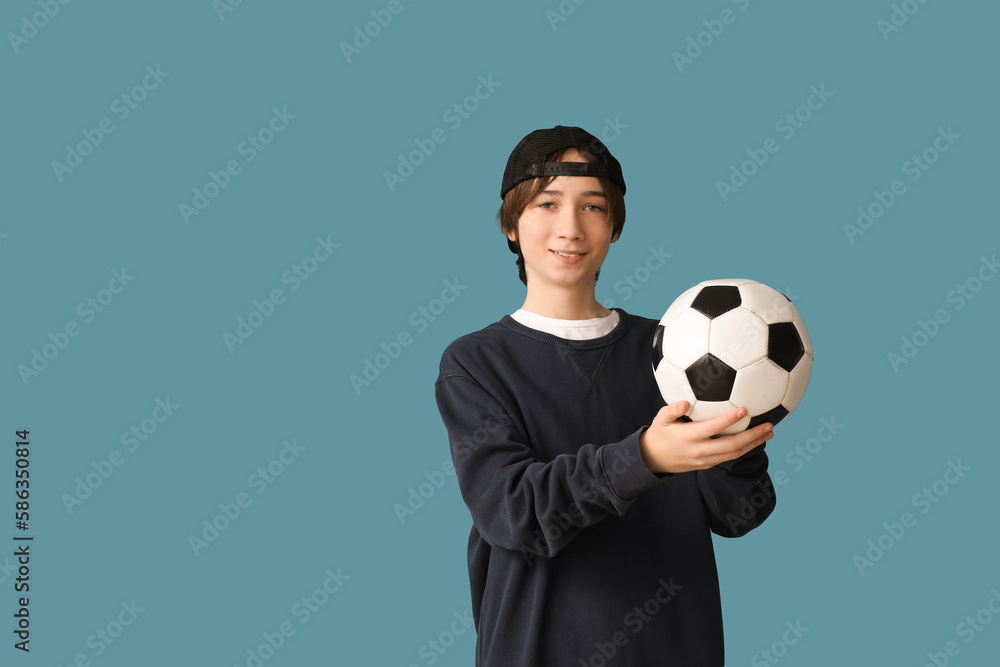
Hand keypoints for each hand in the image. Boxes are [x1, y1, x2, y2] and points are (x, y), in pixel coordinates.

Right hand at [638, 401, 772, 473]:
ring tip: (768, 434)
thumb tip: (684, 402)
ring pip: (734, 454)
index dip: (730, 419)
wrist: (652, 459)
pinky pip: (729, 457)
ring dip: (753, 444)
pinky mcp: (707, 465)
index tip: (745, 410)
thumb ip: (672, 409)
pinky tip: (753, 441)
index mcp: (689, 437)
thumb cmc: (659, 434)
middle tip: (769, 426)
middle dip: (752, 436)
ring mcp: (705, 460)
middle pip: (732, 445)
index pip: (714, 428)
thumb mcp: (660, 419)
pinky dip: (744, 449)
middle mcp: (700, 450)